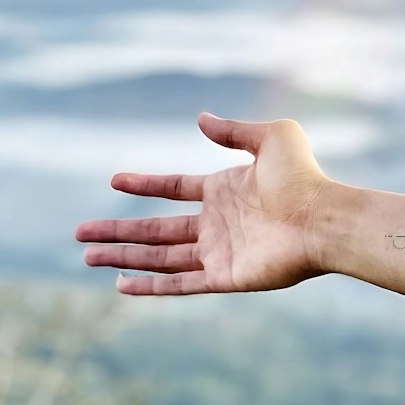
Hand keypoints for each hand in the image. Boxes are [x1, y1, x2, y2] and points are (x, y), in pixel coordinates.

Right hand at [75, 113, 328, 294]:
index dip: (144, 186)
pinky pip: (181, 282)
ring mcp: (220, 251)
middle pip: (156, 229)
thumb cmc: (304, 177)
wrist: (324, 218)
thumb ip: (233, 131)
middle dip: (117, 232)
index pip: (173, 188)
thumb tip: (200, 119)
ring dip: (124, 257)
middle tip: (80, 235)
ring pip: (160, 257)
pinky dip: (151, 285)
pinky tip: (121, 284)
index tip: (114, 182)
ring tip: (87, 257)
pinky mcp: (226, 277)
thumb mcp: (271, 138)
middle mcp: (218, 223)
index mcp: (224, 190)